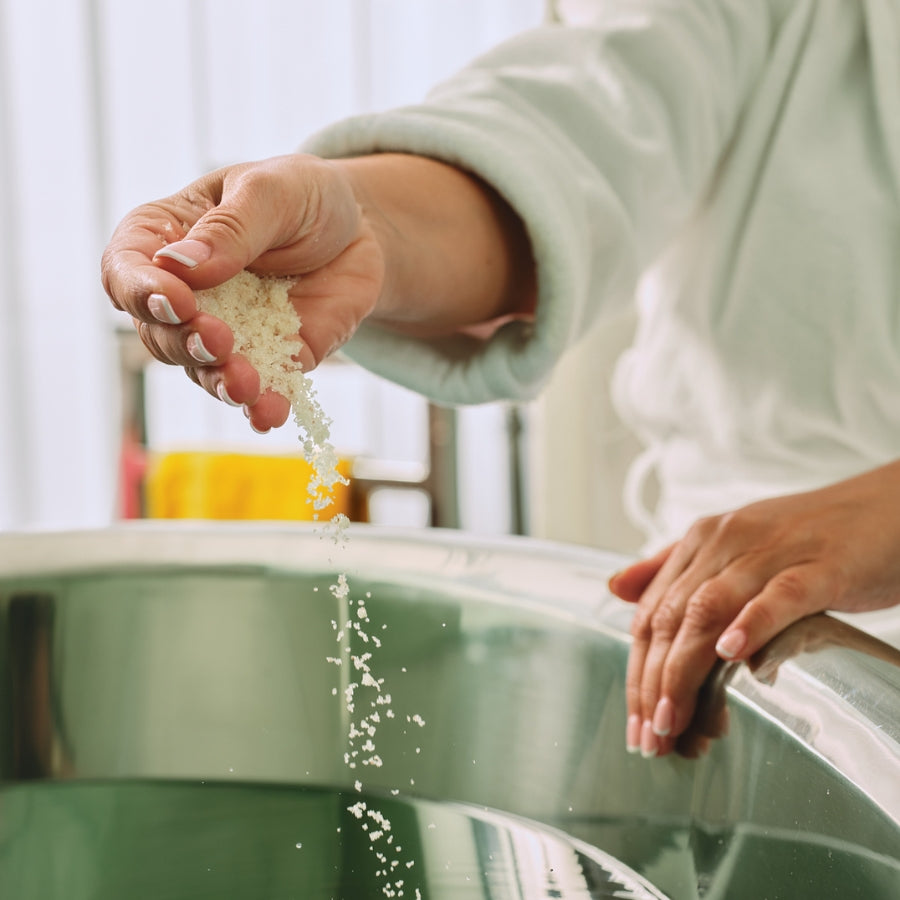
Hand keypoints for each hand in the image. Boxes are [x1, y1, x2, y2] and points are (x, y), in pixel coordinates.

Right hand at [101, 154, 384, 430]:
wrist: (362, 231)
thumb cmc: (302, 196)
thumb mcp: (270, 192)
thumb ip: (229, 229)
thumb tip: (179, 265)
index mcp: (165, 240)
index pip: (126, 271)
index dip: (142, 293)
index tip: (176, 301)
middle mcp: (186, 295)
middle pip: (159, 332)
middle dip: (186, 342)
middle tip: (219, 340)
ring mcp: (226, 334)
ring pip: (203, 370)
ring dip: (219, 382)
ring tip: (245, 386)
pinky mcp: (271, 361)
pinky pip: (259, 392)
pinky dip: (262, 407)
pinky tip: (269, 414)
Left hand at [608, 460, 899, 757]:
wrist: (890, 508)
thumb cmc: (813, 539)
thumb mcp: (736, 551)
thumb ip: (675, 569)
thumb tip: (616, 589)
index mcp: (703, 541)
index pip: (652, 612)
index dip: (639, 670)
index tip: (637, 722)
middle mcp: (726, 541)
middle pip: (671, 616)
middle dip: (654, 682)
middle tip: (650, 737)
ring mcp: (772, 551)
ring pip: (710, 609)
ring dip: (685, 667)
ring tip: (673, 717)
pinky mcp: (820, 565)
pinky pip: (779, 594)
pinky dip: (751, 623)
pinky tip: (731, 655)